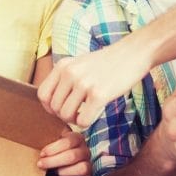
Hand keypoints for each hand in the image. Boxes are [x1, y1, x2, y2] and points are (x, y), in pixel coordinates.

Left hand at [36, 128, 92, 175]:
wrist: (52, 164)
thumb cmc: (49, 151)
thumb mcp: (49, 137)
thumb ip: (54, 127)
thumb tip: (65, 124)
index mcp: (77, 138)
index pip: (69, 141)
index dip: (53, 149)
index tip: (42, 154)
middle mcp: (85, 151)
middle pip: (73, 156)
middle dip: (53, 161)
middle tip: (41, 164)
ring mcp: (88, 166)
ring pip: (82, 168)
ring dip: (64, 171)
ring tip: (54, 172)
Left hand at [37, 41, 151, 128]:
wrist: (133, 52)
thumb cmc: (108, 62)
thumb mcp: (80, 63)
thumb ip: (65, 77)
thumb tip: (53, 102)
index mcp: (63, 65)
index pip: (42, 94)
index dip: (49, 107)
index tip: (61, 109)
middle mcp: (70, 73)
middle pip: (54, 108)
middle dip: (64, 116)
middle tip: (77, 113)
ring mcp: (84, 83)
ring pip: (65, 116)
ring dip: (74, 120)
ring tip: (85, 114)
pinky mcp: (99, 94)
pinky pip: (82, 120)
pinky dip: (86, 123)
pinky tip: (94, 114)